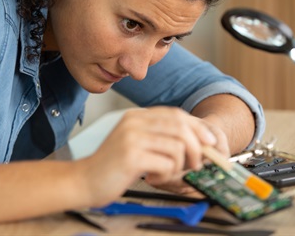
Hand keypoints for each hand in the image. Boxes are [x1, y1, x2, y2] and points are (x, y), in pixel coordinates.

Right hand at [78, 107, 217, 205]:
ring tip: (165, 173)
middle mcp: (135, 122)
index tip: (209, 142)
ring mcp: (132, 137)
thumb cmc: (112, 165)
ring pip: (177, 146)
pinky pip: (166, 163)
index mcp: (136, 116)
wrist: (84, 180)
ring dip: (179, 165)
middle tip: (195, 163)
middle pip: (181, 127)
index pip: (176, 114)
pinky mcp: (131, 156)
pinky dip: (166, 175)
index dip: (197, 128)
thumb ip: (160, 137)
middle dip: (196, 147)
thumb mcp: (136, 142)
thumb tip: (197, 142)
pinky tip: (152, 178)